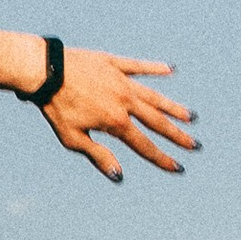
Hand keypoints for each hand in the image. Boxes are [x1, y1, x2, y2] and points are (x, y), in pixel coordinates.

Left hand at [37, 48, 197, 182]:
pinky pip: (138, 66)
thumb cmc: (55, 107)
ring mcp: (121, 81)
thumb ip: (98, 155)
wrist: (45, 71)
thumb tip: (119, 175)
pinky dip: (154, 68)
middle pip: (157, 122)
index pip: (144, 145)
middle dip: (177, 135)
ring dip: (173, 107)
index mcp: (116, 122)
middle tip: (195, 144)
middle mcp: (125, 101)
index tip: (178, 167)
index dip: (162, 158)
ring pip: (153, 96)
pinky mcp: (114, 63)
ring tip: (190, 116)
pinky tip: (170, 69)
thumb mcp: (73, 138)